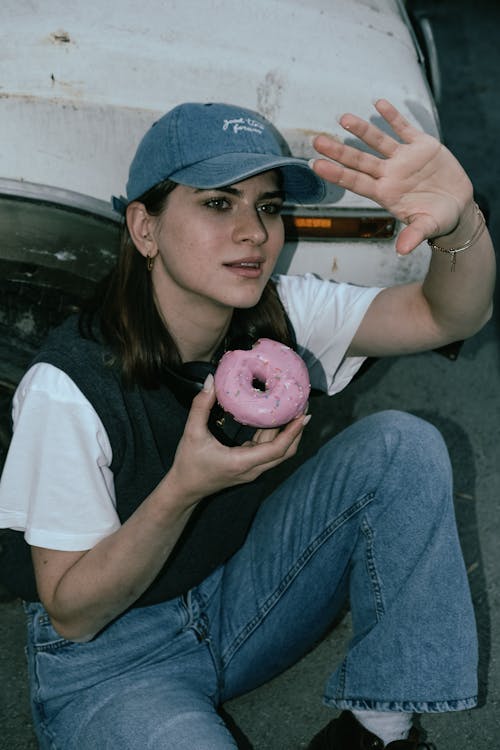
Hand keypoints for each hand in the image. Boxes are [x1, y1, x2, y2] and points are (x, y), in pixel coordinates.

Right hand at [167, 375, 308, 503]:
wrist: (184, 489)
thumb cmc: (188, 463)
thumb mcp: (192, 433)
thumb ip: (200, 406)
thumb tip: (211, 381)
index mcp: (242, 462)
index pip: (277, 449)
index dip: (292, 432)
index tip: (303, 415)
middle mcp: (252, 468)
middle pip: (285, 452)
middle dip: (297, 430)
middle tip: (304, 407)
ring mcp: (252, 469)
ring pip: (278, 452)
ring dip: (288, 433)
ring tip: (295, 409)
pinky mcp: (249, 466)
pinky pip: (268, 451)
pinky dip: (275, 436)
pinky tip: (276, 418)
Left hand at [311, 99, 473, 253]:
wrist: (458, 206)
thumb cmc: (438, 220)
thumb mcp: (427, 227)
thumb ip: (413, 236)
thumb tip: (401, 251)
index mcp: (386, 194)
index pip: (356, 182)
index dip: (337, 173)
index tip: (316, 165)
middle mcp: (390, 174)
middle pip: (359, 161)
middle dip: (339, 151)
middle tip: (317, 141)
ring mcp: (404, 159)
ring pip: (378, 141)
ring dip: (361, 129)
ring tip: (343, 118)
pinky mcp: (421, 146)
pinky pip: (404, 128)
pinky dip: (393, 116)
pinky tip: (379, 103)